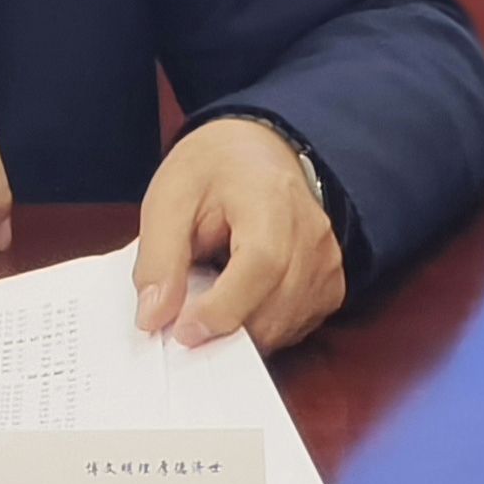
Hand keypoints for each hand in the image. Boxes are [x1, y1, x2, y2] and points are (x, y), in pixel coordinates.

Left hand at [132, 118, 343, 356]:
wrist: (256, 153)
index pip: (260, 267)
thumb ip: (159, 258)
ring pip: (283, 329)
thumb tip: (154, 318)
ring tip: (212, 292)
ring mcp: (326, 263)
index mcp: (272, 200)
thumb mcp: (169, 198)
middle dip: (223, 327)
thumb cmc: (213, 170)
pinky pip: (295, 329)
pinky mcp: (330, 286)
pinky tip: (238, 299)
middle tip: (183, 315)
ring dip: (240, 330)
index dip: (221, 309)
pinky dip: (261, 328)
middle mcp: (311, 235)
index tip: (181, 331)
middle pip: (273, 310)